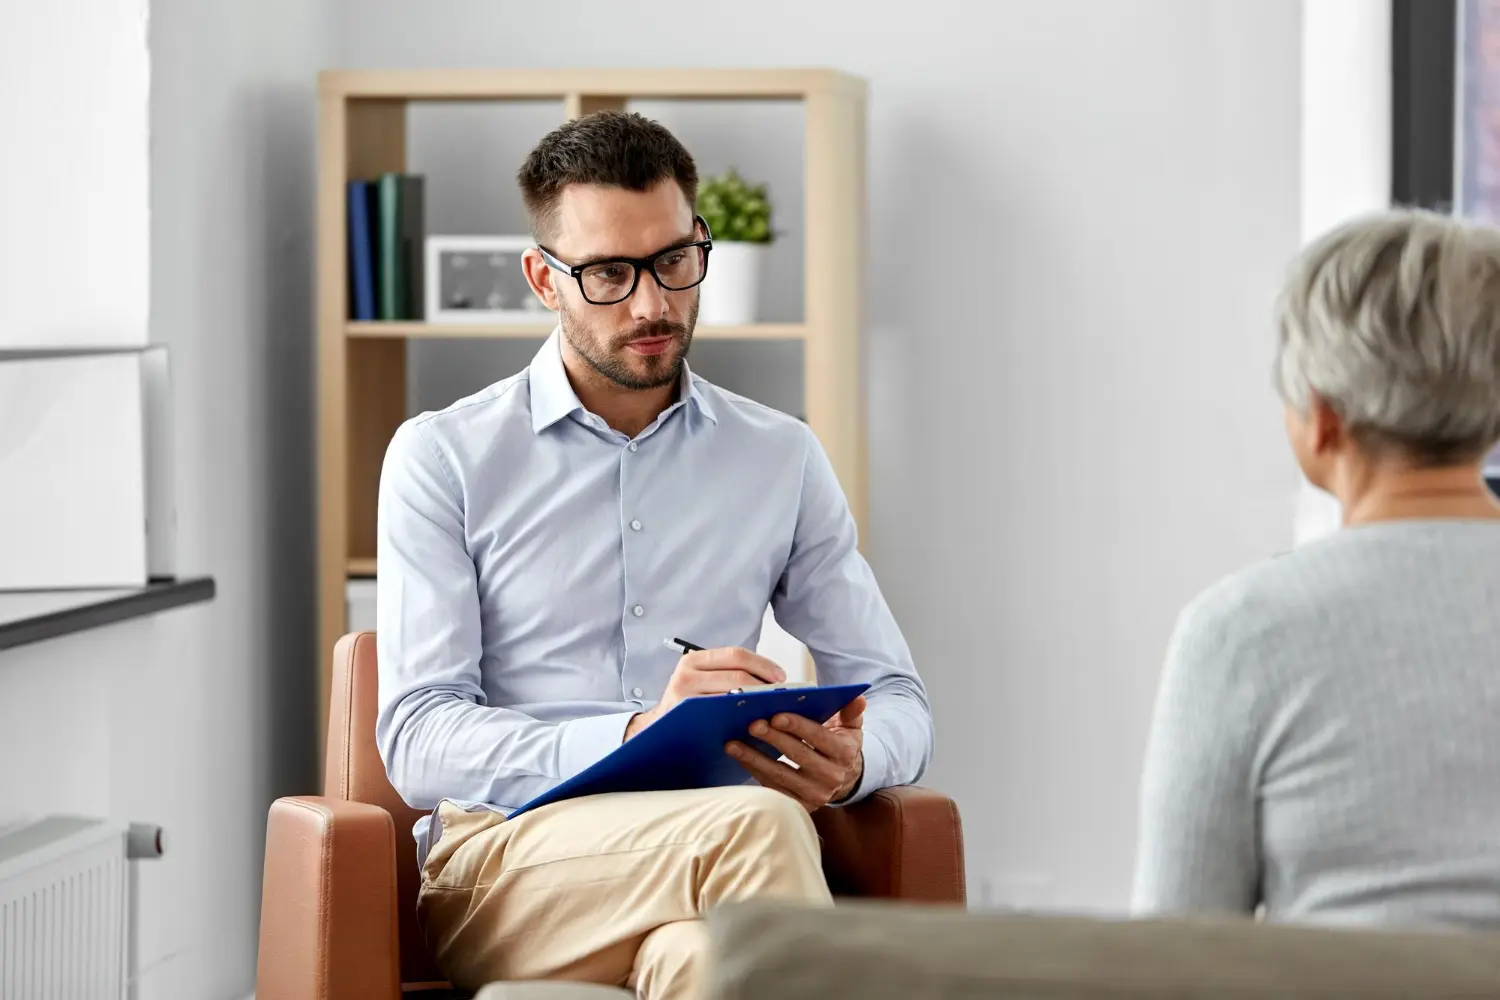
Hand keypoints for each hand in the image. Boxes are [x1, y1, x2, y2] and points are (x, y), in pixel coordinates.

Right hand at [624, 646, 785, 739]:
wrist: (657, 729)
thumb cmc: (688, 703)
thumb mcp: (701, 680)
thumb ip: (727, 673)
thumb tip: (773, 676)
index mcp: (693, 659)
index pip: (736, 655)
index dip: (763, 665)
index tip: (781, 677)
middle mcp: (686, 674)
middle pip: (737, 675)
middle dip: (764, 685)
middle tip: (781, 696)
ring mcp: (684, 697)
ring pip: (732, 696)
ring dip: (756, 702)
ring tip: (771, 708)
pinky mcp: (686, 719)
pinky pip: (722, 717)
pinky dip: (742, 719)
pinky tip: (753, 723)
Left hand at [726, 695, 865, 810]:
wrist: (842, 780)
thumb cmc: (838, 745)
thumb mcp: (851, 728)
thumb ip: (851, 712)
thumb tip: (858, 698)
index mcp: (844, 754)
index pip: (819, 737)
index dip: (797, 726)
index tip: (775, 715)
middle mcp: (831, 777)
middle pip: (797, 755)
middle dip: (773, 738)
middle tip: (751, 724)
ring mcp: (814, 794)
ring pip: (780, 775)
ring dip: (754, 758)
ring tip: (732, 743)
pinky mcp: (797, 805)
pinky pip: (771, 788)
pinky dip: (752, 771)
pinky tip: (738, 757)